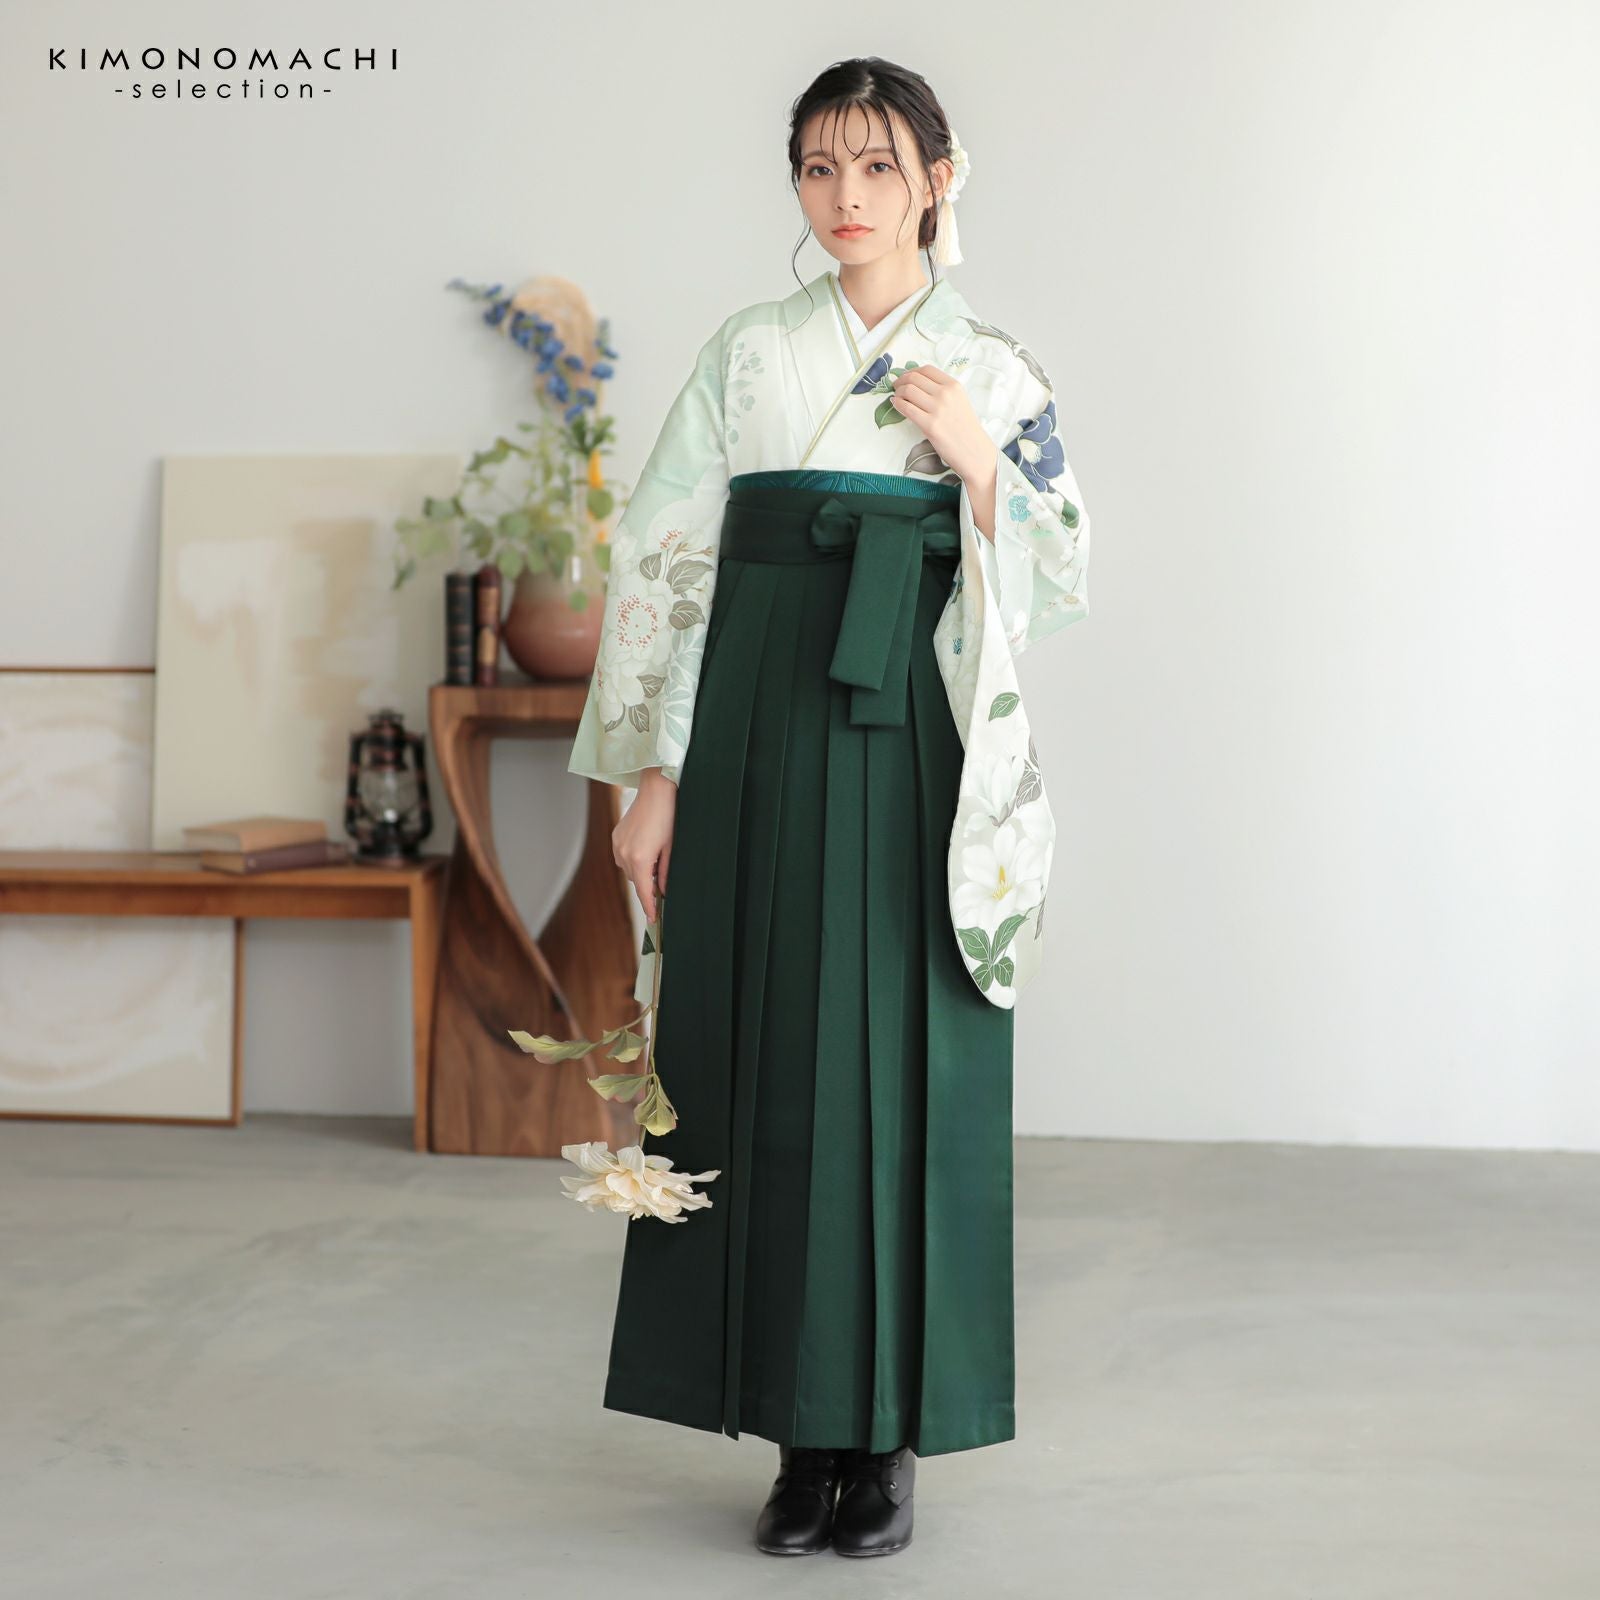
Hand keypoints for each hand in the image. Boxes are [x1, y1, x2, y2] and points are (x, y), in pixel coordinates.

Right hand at [612, 767, 675, 922]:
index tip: (653, 919)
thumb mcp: (672, 848)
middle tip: (662, 879)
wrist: (656, 791)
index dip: (649, 907)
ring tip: (656, 856)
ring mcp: (617, 845)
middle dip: (647, 884)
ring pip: (629, 869)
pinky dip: (634, 859)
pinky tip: (646, 847)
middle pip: (635, 881)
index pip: (643, 891)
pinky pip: (623, 856)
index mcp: (640, 859)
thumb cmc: (669, 818)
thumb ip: (665, 873)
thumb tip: (662, 891)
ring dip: (640, 870)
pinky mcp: (615, 836)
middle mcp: (624, 854)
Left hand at [889, 364, 994, 483]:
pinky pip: (907, 408)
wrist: (974, 451)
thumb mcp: (959, 401)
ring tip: (897, 397)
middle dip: (901, 381)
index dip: (911, 371)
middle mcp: (946, 394)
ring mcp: (937, 409)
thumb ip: (942, 391)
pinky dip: (897, 404)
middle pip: (914, 378)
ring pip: (908, 390)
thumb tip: (918, 384)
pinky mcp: (930, 425)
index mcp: (954, 386)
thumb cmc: (965, 428)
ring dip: (898, 392)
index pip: (927, 370)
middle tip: (896, 387)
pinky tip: (896, 405)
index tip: (905, 377)